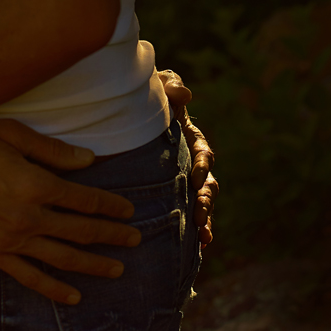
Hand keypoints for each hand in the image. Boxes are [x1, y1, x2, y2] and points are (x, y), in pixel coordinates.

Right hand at [0, 116, 140, 304]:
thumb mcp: (9, 134)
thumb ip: (51, 151)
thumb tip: (89, 160)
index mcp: (34, 184)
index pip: (85, 199)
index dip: (110, 206)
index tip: (128, 210)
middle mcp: (26, 217)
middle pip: (81, 230)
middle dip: (112, 235)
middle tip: (135, 239)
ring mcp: (8, 239)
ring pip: (61, 258)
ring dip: (93, 264)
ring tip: (117, 268)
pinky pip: (28, 276)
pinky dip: (53, 289)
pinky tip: (73, 296)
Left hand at [159, 69, 217, 248]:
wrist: (124, 108)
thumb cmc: (144, 94)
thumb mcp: (158, 84)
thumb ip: (171, 86)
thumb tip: (184, 96)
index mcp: (190, 137)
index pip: (203, 153)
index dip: (202, 165)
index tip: (196, 176)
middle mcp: (190, 160)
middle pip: (206, 183)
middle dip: (206, 200)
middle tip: (201, 215)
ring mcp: (181, 179)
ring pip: (200, 202)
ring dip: (205, 218)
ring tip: (205, 237)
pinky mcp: (169, 193)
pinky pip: (184, 212)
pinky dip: (192, 229)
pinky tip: (199, 247)